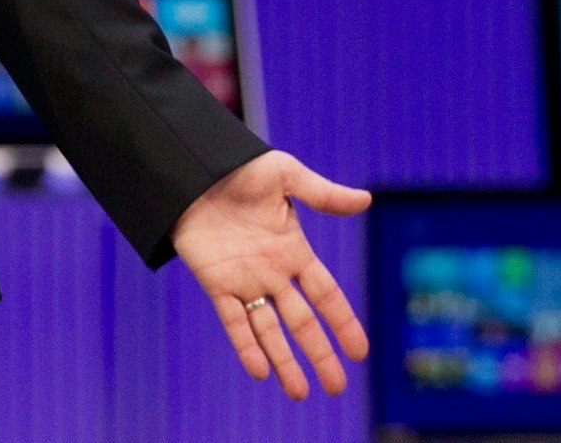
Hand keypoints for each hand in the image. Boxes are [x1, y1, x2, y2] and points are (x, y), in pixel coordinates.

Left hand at [171, 150, 372, 399]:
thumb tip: (366, 201)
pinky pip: (233, 321)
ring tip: (301, 393)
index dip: (343, 322)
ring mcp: (245, 281)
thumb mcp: (286, 176)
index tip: (360, 352)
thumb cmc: (241, 167)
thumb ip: (323, 194)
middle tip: (337, 387)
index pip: (326, 294)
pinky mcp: (216, 283)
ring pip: (270, 331)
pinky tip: (260, 370)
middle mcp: (273, 273)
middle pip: (302, 322)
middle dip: (320, 354)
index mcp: (294, 250)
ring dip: (285, 361)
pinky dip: (246, 346)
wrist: (194, 168)